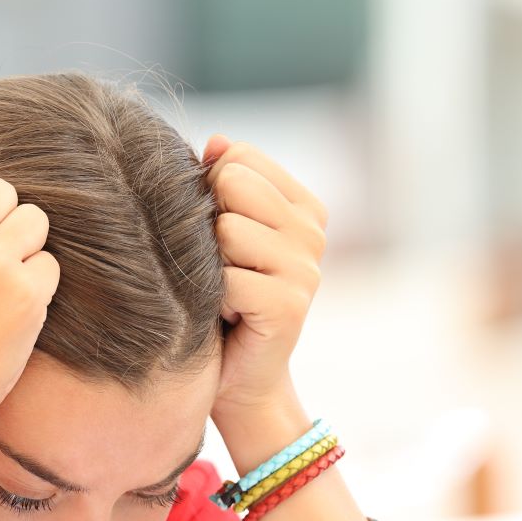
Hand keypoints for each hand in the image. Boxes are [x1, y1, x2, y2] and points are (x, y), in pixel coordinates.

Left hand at [201, 135, 327, 421]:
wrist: (238, 379)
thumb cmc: (222, 303)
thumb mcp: (220, 235)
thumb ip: (221, 184)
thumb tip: (217, 140)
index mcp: (303, 208)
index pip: (242, 158)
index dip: (212, 192)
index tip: (221, 237)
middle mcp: (312, 233)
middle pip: (232, 184)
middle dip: (209, 225)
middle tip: (221, 268)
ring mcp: (306, 269)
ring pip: (227, 230)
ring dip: (209, 267)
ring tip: (224, 293)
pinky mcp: (290, 305)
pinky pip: (227, 278)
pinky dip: (213, 301)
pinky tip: (228, 317)